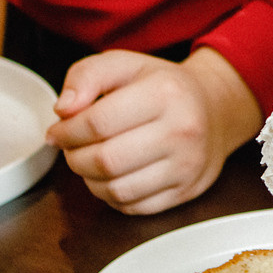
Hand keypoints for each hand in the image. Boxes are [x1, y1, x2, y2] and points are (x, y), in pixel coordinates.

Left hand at [46, 47, 261, 213]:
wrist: (215, 110)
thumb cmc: (163, 87)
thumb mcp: (125, 65)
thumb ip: (86, 76)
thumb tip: (64, 109)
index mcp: (165, 93)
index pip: (98, 122)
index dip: (67, 131)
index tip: (57, 131)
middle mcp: (182, 130)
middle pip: (105, 160)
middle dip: (74, 157)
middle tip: (69, 148)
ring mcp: (187, 165)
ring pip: (116, 189)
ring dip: (89, 179)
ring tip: (88, 161)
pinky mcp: (186, 191)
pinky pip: (133, 206)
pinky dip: (111, 195)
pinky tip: (110, 176)